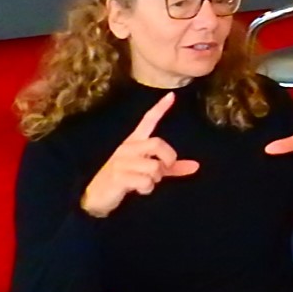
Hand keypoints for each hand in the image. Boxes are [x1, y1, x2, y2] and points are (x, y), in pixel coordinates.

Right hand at [81, 92, 199, 217]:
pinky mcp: (118, 177)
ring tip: (145, 182)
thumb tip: (196, 166)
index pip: (148, 121)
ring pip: (154, 167)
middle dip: (168, 159)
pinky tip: (138, 189)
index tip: (172, 95)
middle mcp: (128, 148)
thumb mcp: (148, 171)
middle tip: (164, 170)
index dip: (160, 109)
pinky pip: (145, 181)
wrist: (97, 196)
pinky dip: (147, 189)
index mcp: (134, 142)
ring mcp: (121, 161)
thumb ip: (171, 168)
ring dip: (155, 179)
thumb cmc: (126, 179)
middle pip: (158, 143)